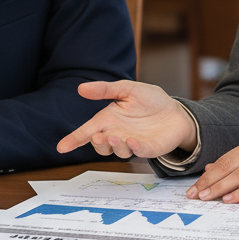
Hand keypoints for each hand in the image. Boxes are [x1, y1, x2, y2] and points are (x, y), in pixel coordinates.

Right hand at [56, 80, 196, 158]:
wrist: (176, 111)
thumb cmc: (150, 101)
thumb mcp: (127, 89)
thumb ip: (105, 90)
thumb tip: (81, 88)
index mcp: (109, 120)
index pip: (87, 131)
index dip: (74, 140)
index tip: (62, 147)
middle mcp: (118, 134)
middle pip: (100, 146)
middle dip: (97, 144)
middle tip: (98, 136)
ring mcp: (132, 143)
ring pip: (118, 151)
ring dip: (114, 146)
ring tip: (114, 137)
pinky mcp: (148, 148)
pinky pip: (138, 151)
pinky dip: (134, 148)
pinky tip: (132, 140)